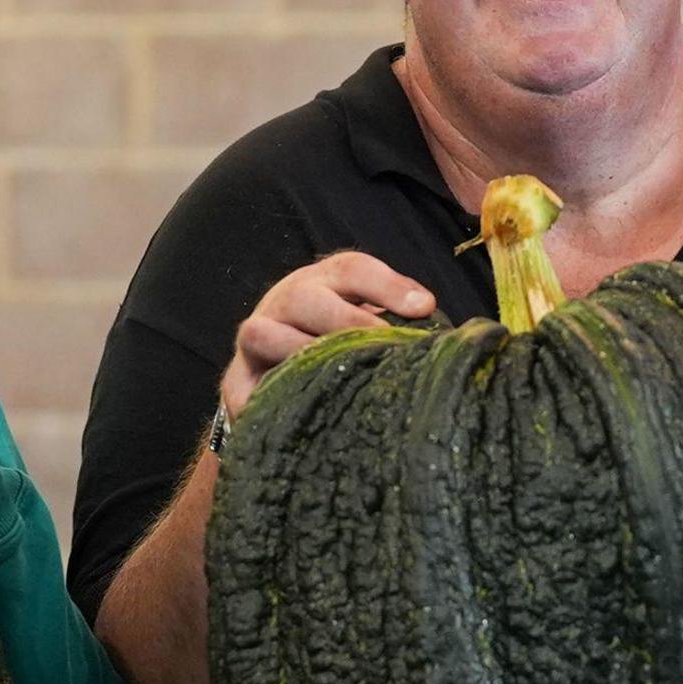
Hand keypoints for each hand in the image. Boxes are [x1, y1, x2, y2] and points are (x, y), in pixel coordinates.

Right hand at [224, 253, 436, 417]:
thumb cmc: (343, 351)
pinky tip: (297, 413)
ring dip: (296, 351)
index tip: (424, 306)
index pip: (353, 269)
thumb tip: (446, 335)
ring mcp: (255, 340)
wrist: (280, 382)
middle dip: (347, 319)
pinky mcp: (236, 382)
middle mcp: (286, 302)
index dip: (387, 284)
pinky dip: (262, 399)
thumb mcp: (373, 325)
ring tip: (335, 374)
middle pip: (307, 297)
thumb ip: (402, 322)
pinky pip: (242, 389)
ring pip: (261, 333)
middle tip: (385, 344)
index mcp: (325, 283)